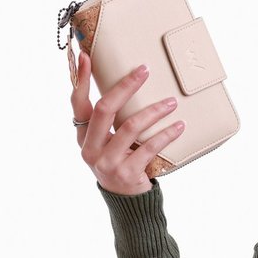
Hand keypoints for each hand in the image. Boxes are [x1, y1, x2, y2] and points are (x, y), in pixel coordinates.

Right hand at [71, 50, 185, 195]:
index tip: (87, 55)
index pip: (78, 103)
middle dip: (126, 86)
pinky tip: (179, 126)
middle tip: (144, 70)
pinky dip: (166, 134)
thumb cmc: (121, 162)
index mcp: (83, 137)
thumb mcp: (109, 143)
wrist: (127, 201)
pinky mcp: (126, 173)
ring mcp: (107, 163)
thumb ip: (111, 121)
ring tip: (172, 102)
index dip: (81, 79)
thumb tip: (126, 84)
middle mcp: (90, 149)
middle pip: (105, 109)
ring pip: (130, 127)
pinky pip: (149, 147)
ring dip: (154, 111)